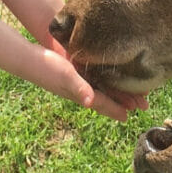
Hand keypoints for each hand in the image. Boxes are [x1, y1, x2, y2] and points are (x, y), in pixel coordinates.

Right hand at [29, 42, 146, 121]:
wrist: (28, 57)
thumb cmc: (46, 67)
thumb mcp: (65, 76)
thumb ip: (79, 88)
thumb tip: (91, 102)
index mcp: (80, 93)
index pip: (102, 103)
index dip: (117, 109)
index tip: (130, 115)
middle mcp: (80, 89)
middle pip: (106, 97)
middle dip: (124, 101)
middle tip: (142, 105)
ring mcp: (78, 80)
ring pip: (103, 88)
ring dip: (118, 91)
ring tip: (133, 93)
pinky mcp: (75, 69)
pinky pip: (96, 77)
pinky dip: (108, 79)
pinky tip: (113, 75)